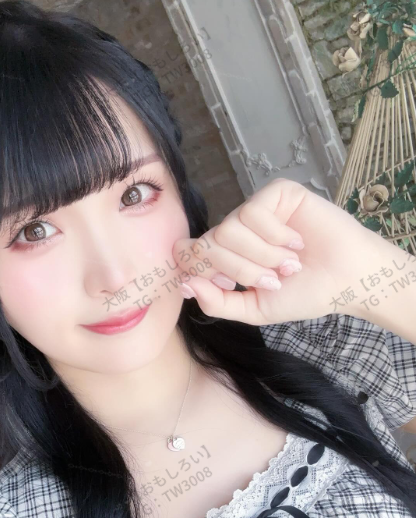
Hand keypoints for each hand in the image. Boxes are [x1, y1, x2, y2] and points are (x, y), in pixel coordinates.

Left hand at [173, 177, 386, 324]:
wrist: (347, 280)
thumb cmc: (305, 294)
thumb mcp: (255, 308)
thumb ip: (217, 303)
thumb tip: (186, 286)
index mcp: (227, 256)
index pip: (189, 254)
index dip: (201, 270)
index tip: (231, 285)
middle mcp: (237, 230)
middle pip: (208, 244)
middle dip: (239, 270)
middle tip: (272, 280)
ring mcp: (255, 210)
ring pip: (229, 229)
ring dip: (261, 255)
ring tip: (289, 264)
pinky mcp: (276, 193)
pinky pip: (252, 212)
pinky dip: (274, 236)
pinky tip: (296, 242)